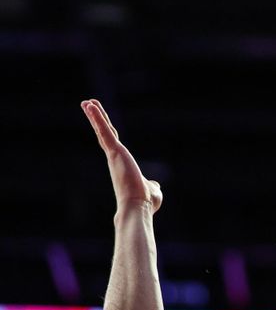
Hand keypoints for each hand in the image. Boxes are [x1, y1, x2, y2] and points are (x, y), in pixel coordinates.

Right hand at [81, 99, 161, 215]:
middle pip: (105, 134)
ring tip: (87, 102)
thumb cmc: (146, 202)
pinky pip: (105, 131)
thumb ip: (152, 184)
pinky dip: (97, 119)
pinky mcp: (115, 152)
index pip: (113, 144)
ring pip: (103, 131)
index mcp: (122, 164)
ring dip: (95, 115)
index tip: (102, 121)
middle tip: (89, 105)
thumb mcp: (152, 190)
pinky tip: (91, 106)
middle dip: (98, 119)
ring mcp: (114, 155)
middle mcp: (115, 159)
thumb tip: (154, 185)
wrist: (139, 208)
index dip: (107, 132)